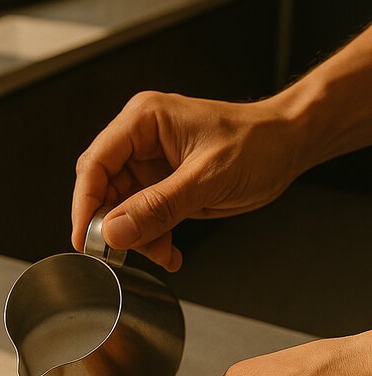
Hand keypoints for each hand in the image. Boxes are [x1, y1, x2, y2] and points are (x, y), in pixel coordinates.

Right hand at [71, 91, 306, 269]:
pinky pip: (143, 214)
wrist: (289, 146)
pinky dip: (152, 236)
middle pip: (103, 187)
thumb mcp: (207, 179)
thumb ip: (158, 206)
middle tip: (122, 255)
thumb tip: (114, 231)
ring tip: (161, 253)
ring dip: (136, 236)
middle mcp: (140, 138)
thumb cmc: (257, 144)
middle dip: (113, 225)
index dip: (85, 203)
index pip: (96, 163)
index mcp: (143, 120)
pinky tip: (169, 251)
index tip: (85, 238)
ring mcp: (151, 162)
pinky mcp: (163, 182)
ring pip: (121, 207)